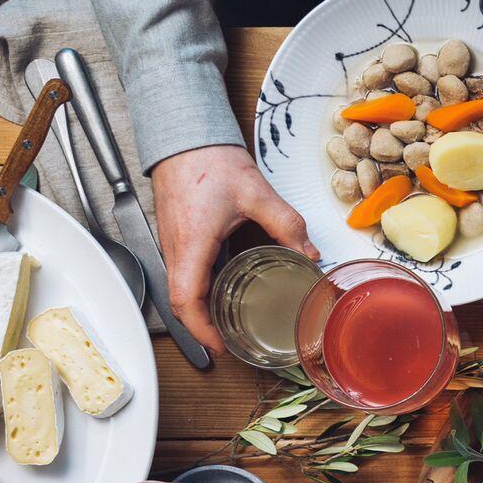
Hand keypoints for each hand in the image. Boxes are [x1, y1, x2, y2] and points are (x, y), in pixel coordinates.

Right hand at [146, 144, 317, 352]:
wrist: (185, 137)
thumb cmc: (210, 160)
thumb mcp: (256, 193)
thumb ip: (287, 224)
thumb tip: (310, 253)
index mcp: (192, 243)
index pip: (185, 299)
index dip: (201, 329)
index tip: (220, 346)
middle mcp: (176, 247)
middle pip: (179, 302)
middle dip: (201, 328)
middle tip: (229, 342)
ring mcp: (172, 243)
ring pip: (178, 289)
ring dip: (198, 311)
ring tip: (226, 325)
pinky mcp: (176, 237)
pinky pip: (181, 273)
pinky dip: (196, 291)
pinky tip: (219, 292)